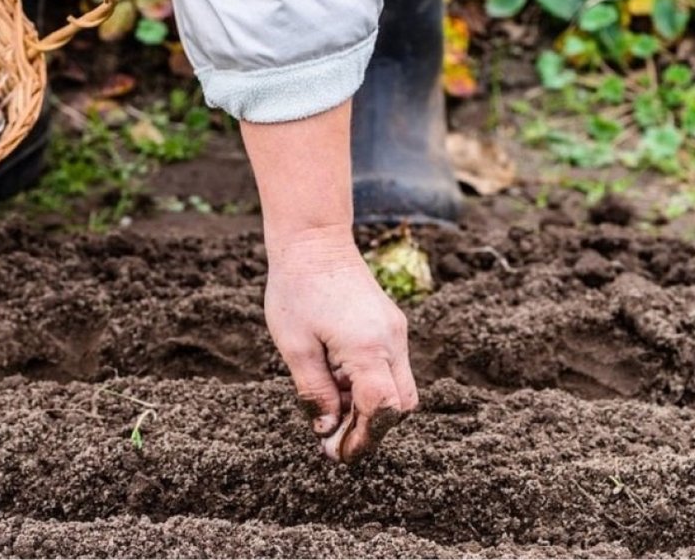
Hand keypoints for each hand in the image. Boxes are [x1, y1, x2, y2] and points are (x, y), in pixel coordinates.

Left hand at [264, 229, 418, 462]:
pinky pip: (390, 368)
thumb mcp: (295, 347)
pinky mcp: (390, 326)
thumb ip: (314, 392)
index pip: (381, 410)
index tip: (339, 454)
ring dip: (369, 407)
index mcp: (368, 348)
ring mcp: (395, 332)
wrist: (313, 240)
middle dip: (371, 428)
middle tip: (334, 439)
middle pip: (400, 406)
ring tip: (329, 405)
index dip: (363, 439)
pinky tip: (335, 381)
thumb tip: (326, 430)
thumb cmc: (297, 289)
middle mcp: (392, 342)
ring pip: (399, 389)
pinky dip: (369, 385)